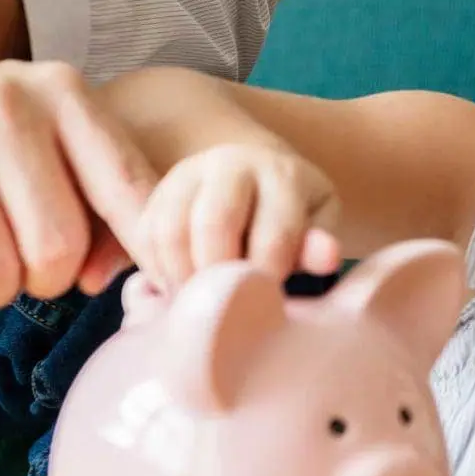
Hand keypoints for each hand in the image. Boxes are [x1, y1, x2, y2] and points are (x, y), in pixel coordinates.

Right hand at [0, 45, 157, 313]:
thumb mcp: (48, 144)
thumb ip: (101, 207)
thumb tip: (104, 280)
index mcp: (62, 91)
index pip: (129, 188)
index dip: (146, 249)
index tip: (162, 285)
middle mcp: (5, 101)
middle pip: (57, 249)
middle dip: (44, 280)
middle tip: (21, 264)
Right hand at [133, 141, 344, 289]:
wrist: (254, 178)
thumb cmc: (292, 212)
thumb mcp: (316, 222)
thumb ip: (318, 243)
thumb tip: (328, 257)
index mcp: (280, 173)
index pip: (273, 233)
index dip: (269, 278)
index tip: (266, 306)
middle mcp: (230, 164)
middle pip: (214, 224)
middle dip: (220, 277)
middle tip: (225, 311)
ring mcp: (187, 175)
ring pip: (171, 231)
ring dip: (183, 278)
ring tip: (200, 306)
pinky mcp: (157, 193)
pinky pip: (147, 236)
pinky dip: (159, 272)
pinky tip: (180, 291)